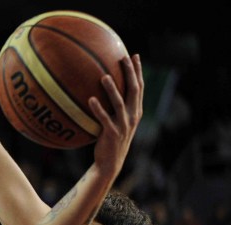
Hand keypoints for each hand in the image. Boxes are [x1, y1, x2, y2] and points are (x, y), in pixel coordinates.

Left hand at [89, 54, 143, 177]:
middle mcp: (133, 116)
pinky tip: (90, 99)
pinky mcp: (112, 133)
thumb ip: (114, 108)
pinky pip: (105, 119)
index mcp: (135, 111)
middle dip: (130, 73)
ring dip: (112, 89)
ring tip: (105, 76)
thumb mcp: (116, 122)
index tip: (134, 55)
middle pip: (134, 90)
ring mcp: (124, 125)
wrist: (110, 163)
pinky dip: (98, 109)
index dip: (138, 71)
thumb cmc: (110, 140)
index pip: (140, 87)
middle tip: (123, 58)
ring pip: (120, 103)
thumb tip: (100, 90)